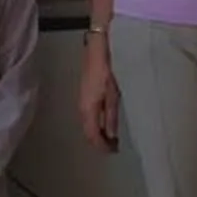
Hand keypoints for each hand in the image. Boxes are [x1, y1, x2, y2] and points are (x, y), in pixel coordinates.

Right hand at [78, 38, 120, 152]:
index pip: (92, 135)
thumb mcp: (114, 93)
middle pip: (87, 131)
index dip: (102, 146)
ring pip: (87, 123)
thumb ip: (112, 115)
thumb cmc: (109, 68)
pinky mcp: (85, 92)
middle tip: (114, 147)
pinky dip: (96, 122)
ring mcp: (82, 99)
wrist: (100, 45)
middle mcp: (82, 106)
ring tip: (111, 137)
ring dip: (97, 132)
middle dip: (99, 141)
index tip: (114, 151)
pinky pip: (88, 114)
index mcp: (88, 108)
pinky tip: (106, 121)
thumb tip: (112, 135)